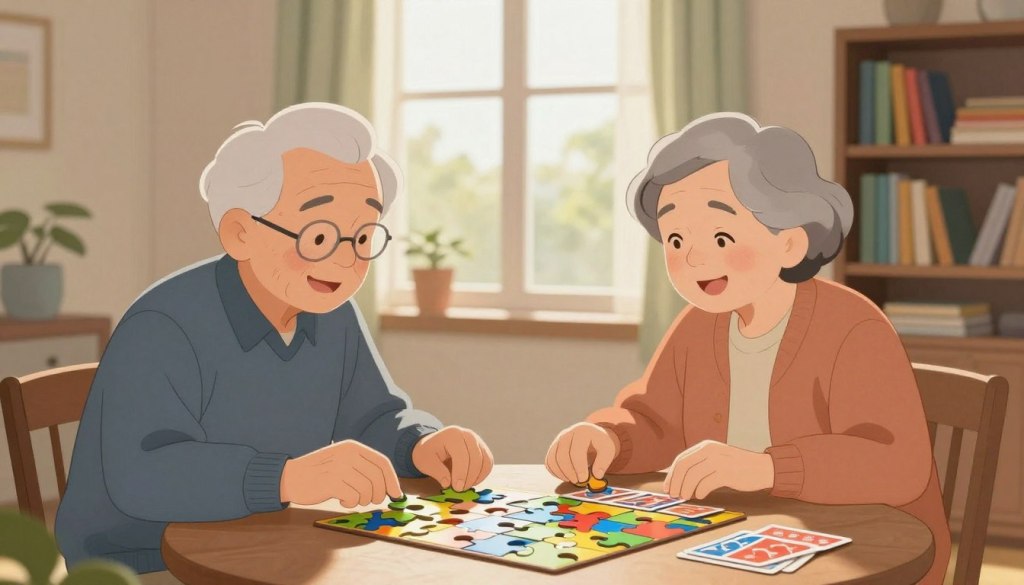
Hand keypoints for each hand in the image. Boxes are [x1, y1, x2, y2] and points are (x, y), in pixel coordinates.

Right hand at [279, 440, 401, 507]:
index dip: (392, 480)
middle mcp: (348, 454)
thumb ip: (364, 469)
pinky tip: (341, 500)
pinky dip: (350, 503)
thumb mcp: (343, 461)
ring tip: (351, 498)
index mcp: (353, 446)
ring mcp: (339, 467)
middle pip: (378, 478)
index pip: (382, 462)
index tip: (396, 494)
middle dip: (379, 494)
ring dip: (362, 500)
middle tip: (371, 501)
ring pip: (367, 490)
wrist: (291, 477)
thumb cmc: (320, 473)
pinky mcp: (331, 481)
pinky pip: (353, 498)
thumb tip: (390, 487)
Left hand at [412, 426, 493, 490]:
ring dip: (477, 478)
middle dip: (469, 478)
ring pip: (485, 461)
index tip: (456, 488)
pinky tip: (471, 482)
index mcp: (452, 434)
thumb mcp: (425, 462)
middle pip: (476, 459)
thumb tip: (448, 483)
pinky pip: (488, 463)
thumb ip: (437, 472)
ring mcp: (477, 440)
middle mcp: (468, 434)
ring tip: (464, 486)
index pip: (462, 456)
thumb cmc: (428, 454)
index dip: (461, 474)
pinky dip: (482, 475)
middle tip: (459, 490)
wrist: (433, 446)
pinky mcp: (482, 448)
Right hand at [545, 422, 619, 483]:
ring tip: (573, 480)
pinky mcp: (553, 447)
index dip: (579, 467)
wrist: (594, 436)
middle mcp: (567, 433)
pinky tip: (566, 477)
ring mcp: (558, 440)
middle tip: (579, 482)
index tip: (584, 479)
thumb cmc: (601, 444)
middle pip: (562, 455)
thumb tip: (596, 476)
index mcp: (582, 431)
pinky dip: (555, 472)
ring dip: (561, 473)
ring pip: (553, 459)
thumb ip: (603, 462)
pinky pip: (549, 461)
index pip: (576, 451)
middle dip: (570, 472)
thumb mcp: (609, 450)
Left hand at [663, 440, 774, 499]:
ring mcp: (718, 461)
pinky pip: (706, 484)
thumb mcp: (716, 459)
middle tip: (674, 495)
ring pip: (693, 476)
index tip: (667, 487)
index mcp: (705, 446)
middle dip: (675, 482)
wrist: (763, 468)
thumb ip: (700, 464)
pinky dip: (700, 491)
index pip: (681, 459)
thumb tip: (678, 480)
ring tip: (685, 497)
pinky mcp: (727, 473)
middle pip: (684, 467)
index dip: (671, 475)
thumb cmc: (737, 467)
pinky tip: (700, 496)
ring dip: (686, 489)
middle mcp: (710, 450)